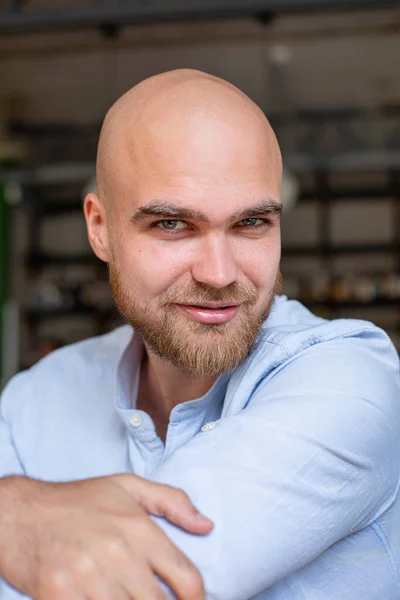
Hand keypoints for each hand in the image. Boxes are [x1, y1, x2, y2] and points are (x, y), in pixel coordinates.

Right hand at [0, 474, 212, 599]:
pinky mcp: (59, 597)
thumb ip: (172, 501)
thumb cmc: (77, 500)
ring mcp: (88, 580)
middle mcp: (118, 555)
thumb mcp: (126, 486)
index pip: (187, 579)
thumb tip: (207, 525)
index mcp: (139, 529)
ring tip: (130, 598)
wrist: (21, 512)